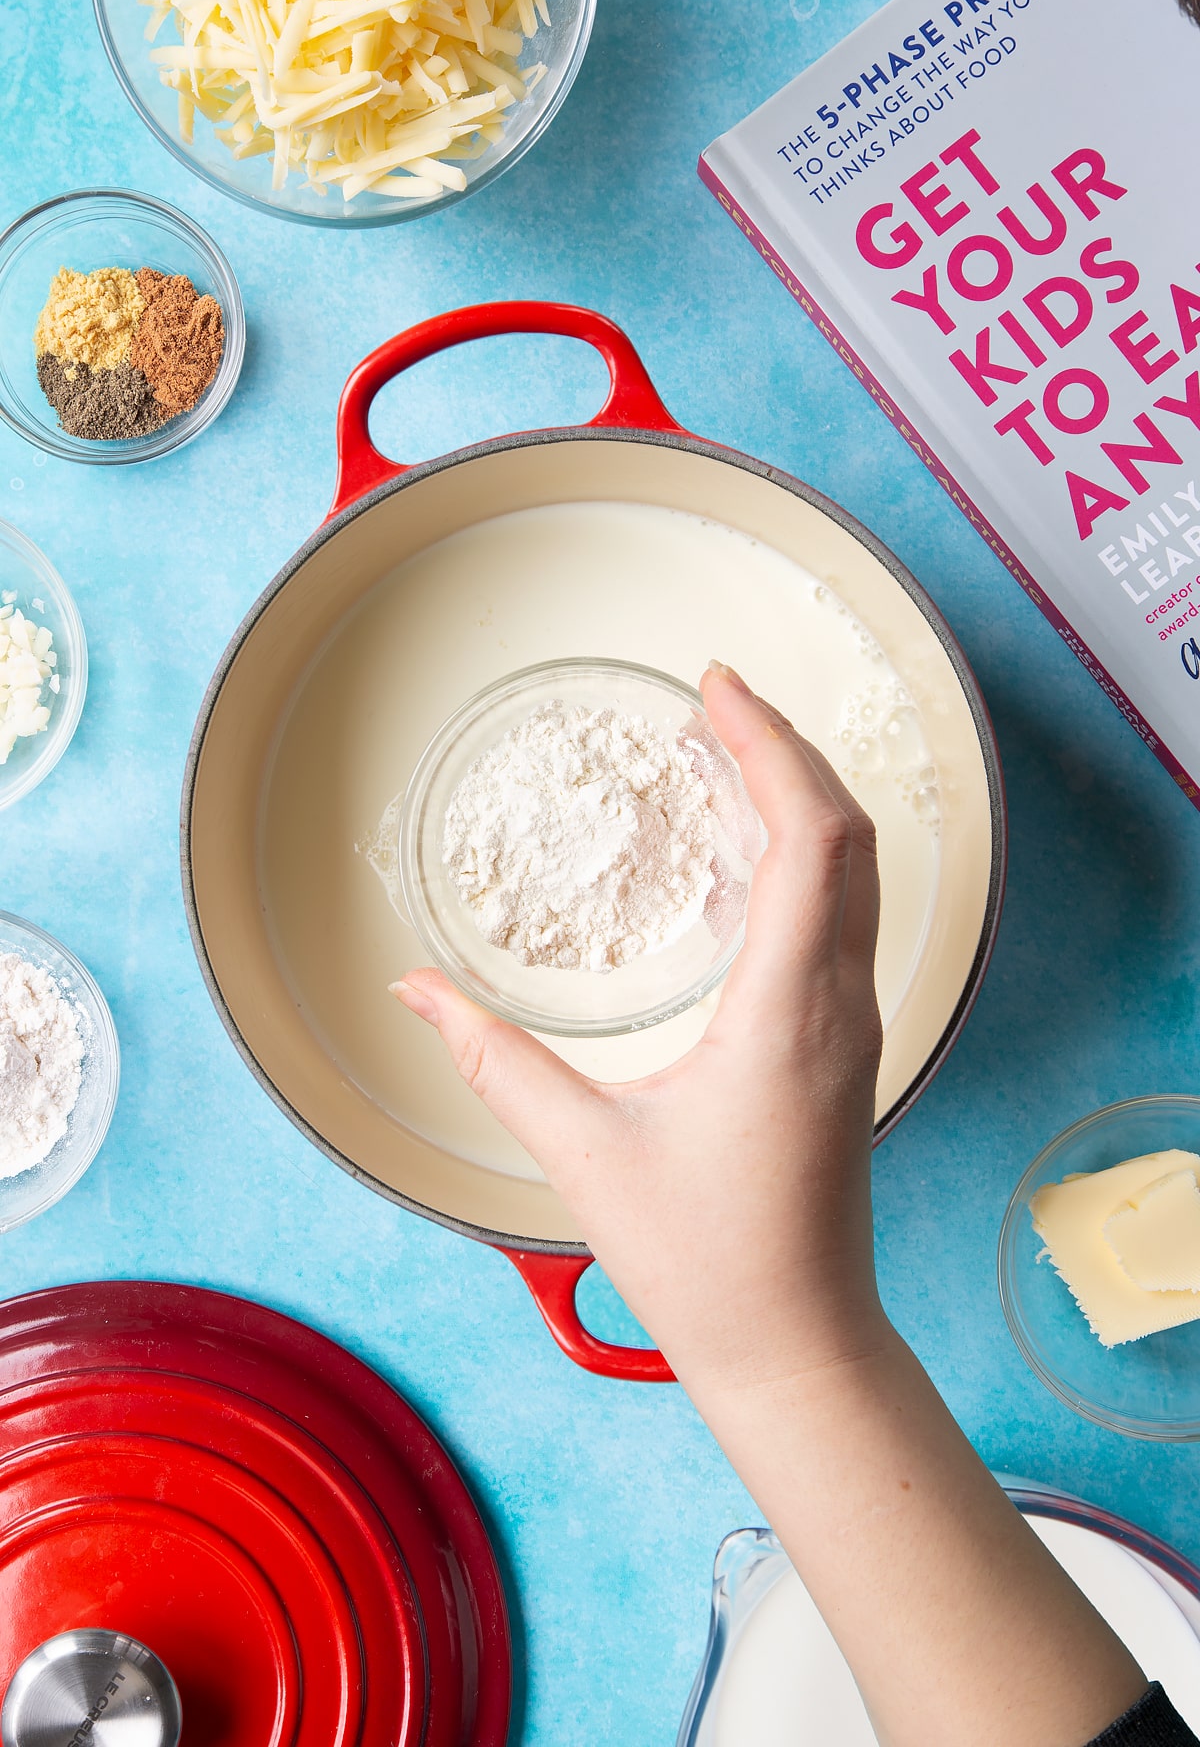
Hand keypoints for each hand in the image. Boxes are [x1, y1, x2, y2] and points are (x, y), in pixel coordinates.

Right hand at [391, 663, 887, 1391]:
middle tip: (716, 700)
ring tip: (729, 753)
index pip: (811, 838)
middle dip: (788, 750)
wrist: (796, 1344)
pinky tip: (744, 859)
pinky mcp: (842, 1047)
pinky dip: (805, 857)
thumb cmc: (705, 1262)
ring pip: (855, 875)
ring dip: (803, 799)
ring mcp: (851, 1026)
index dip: (770, 747)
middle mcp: (837, 1006)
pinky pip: (841, 919)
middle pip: (849, 836)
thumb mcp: (582, 1154)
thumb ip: (494, 1060)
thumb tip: (415, 989)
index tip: (717, 690)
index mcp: (786, 1014)